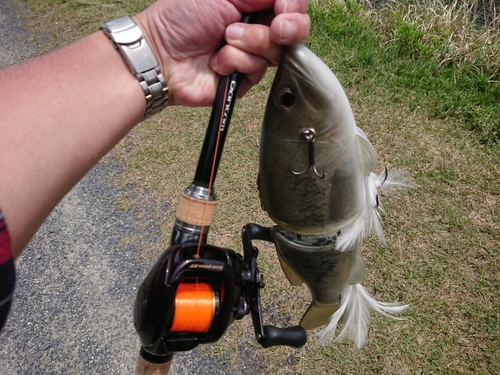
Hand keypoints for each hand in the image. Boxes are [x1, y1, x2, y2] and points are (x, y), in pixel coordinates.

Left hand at [135, 0, 309, 105]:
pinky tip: (217, 61)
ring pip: (276, 52)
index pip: (292, 4)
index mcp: (253, 4)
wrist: (161, 53)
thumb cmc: (182, 17)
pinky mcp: (244, 78)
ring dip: (249, 42)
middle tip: (276, 28)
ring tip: (225, 39)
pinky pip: (257, 71)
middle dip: (287, 28)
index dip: (294, 7)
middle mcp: (257, 28)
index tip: (284, 8)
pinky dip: (235, 62)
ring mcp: (252, 54)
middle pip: (295, 30)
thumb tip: (290, 1)